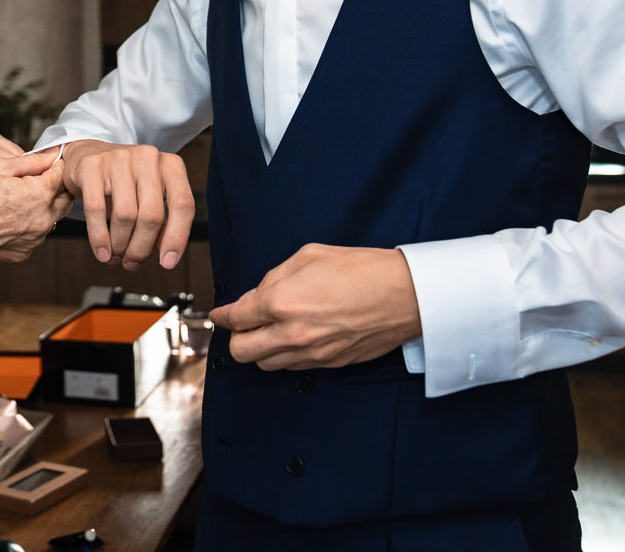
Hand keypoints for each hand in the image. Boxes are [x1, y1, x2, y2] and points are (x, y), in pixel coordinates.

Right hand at [0, 149, 71, 265]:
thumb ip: (31, 161)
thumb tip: (52, 154)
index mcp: (38, 194)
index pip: (61, 173)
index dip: (54, 164)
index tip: (45, 161)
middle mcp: (43, 219)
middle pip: (64, 196)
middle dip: (55, 184)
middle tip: (36, 177)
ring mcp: (35, 238)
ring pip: (54, 215)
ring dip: (46, 203)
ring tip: (21, 196)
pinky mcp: (26, 251)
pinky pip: (38, 232)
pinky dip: (33, 221)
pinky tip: (12, 215)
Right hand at [61, 140, 194, 271]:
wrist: (90, 153)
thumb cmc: (126, 180)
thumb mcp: (152, 194)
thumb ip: (163, 220)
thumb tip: (165, 253)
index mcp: (171, 165)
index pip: (183, 205)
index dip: (177, 238)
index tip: (168, 263)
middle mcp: (148, 158)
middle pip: (152, 215)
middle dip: (141, 248)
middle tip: (132, 263)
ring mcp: (119, 158)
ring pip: (125, 215)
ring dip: (120, 245)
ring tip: (115, 257)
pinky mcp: (92, 165)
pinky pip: (96, 209)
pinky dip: (99, 237)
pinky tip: (102, 251)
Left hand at [208, 244, 421, 369]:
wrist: (405, 295)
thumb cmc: (361, 269)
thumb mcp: (308, 256)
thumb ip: (273, 277)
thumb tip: (254, 296)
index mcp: (281, 302)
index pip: (235, 318)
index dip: (222, 316)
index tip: (219, 314)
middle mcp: (291, 334)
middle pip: (242, 352)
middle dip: (236, 337)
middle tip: (242, 324)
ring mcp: (311, 353)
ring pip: (265, 365)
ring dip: (260, 349)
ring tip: (268, 330)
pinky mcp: (329, 364)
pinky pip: (292, 367)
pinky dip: (284, 356)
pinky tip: (292, 338)